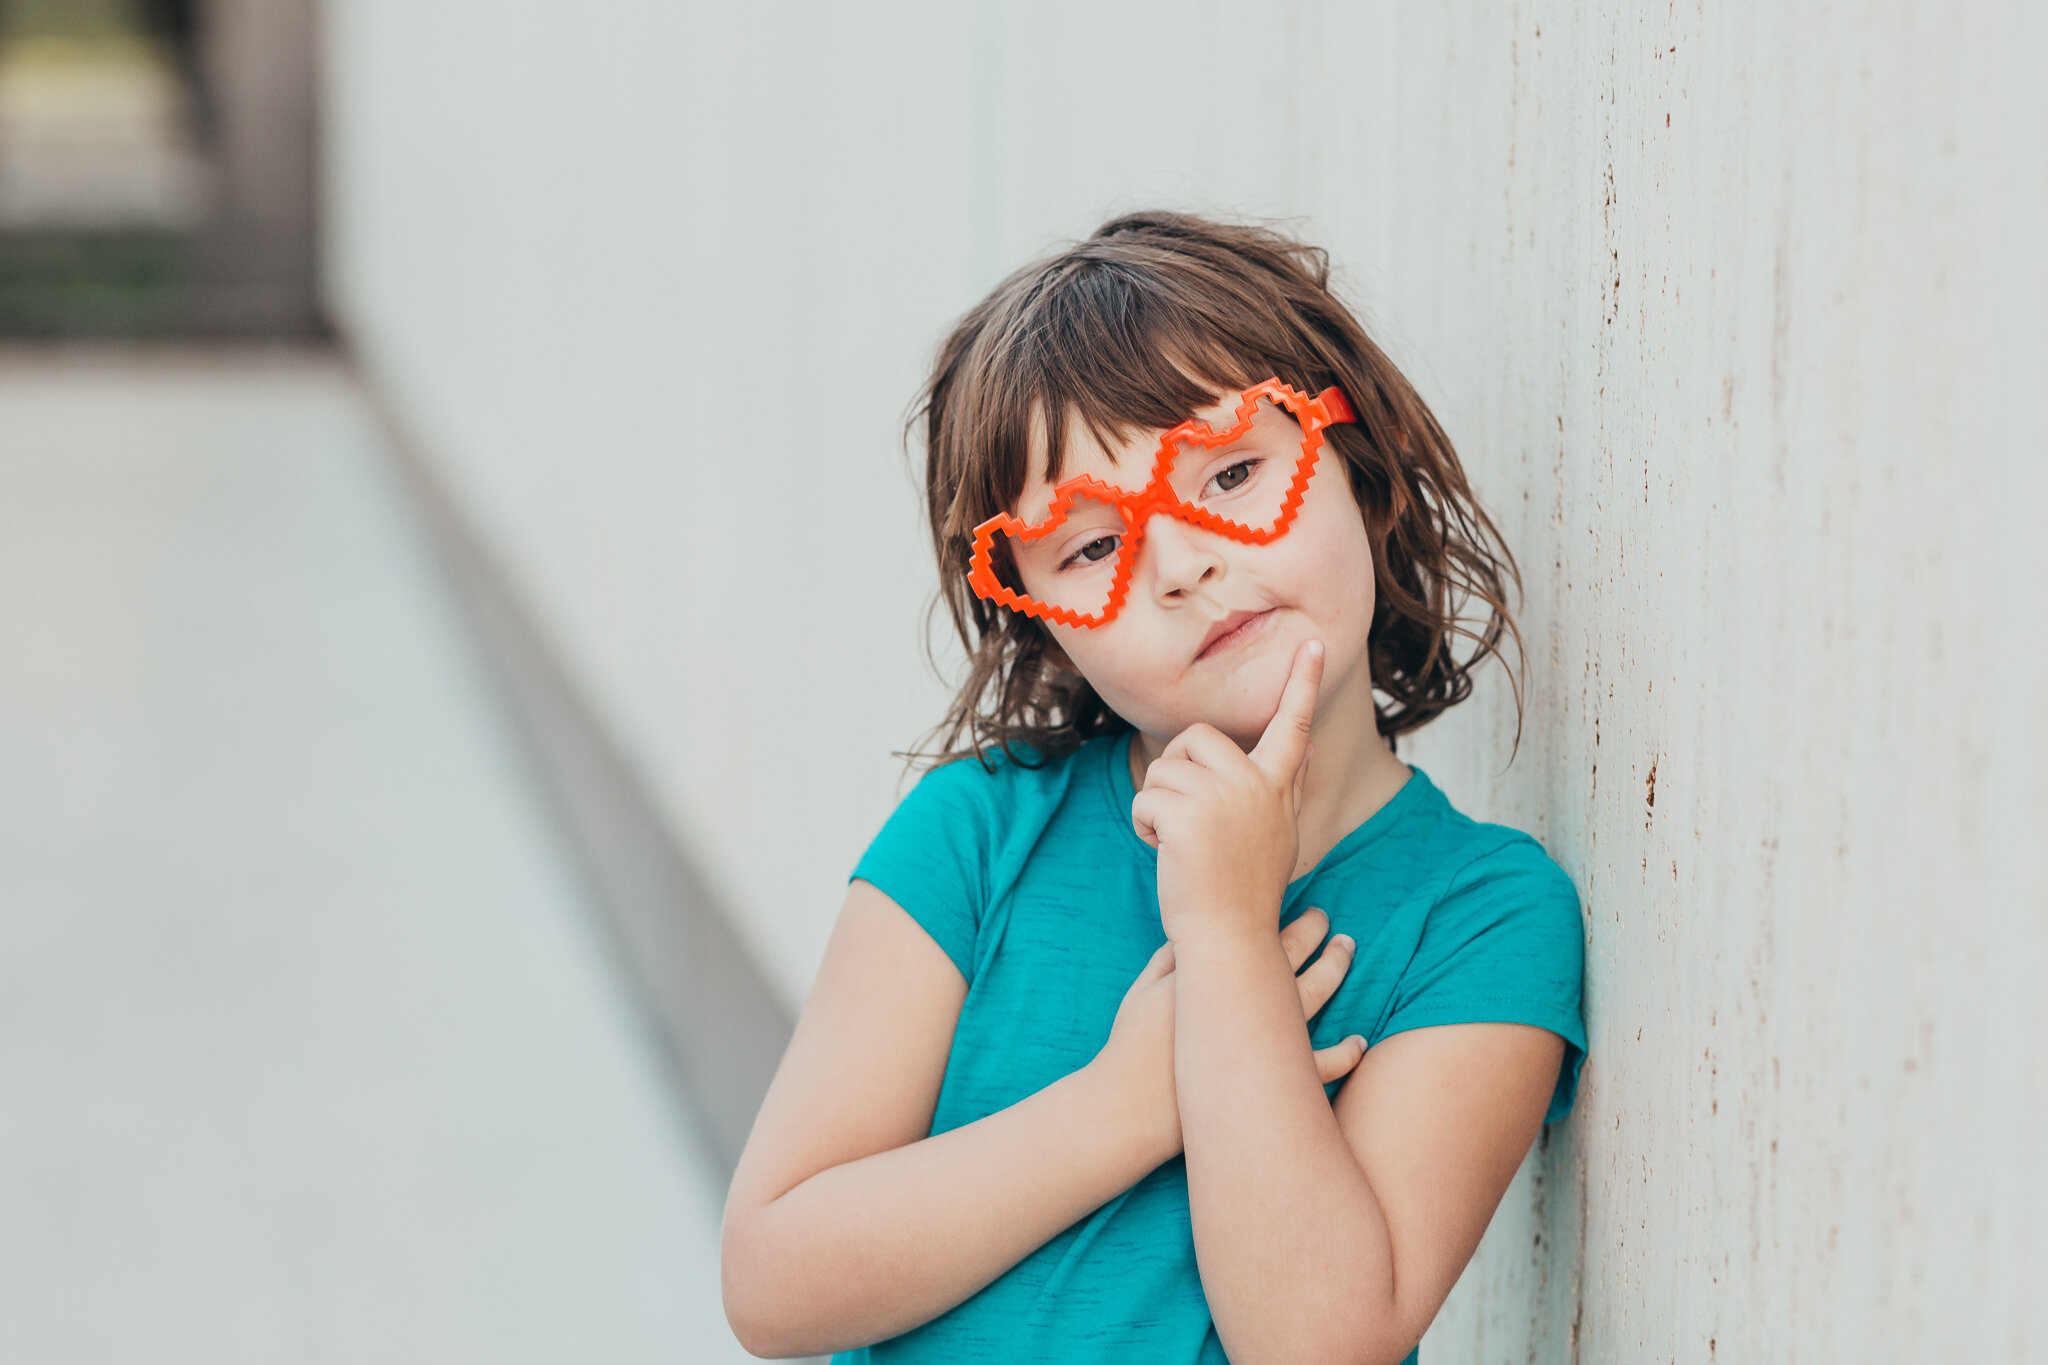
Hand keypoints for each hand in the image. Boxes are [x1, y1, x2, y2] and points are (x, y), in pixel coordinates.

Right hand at [1093, 906, 1364, 1160]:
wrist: (1132, 1106)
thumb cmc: (1133, 1046)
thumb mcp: (1143, 989)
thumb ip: (1168, 958)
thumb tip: (1188, 935)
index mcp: (1218, 973)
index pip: (1263, 933)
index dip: (1286, 918)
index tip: (1301, 907)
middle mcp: (1248, 999)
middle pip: (1295, 955)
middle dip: (1316, 933)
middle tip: (1328, 922)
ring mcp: (1265, 1039)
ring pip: (1316, 995)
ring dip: (1335, 970)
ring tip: (1346, 951)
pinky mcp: (1272, 1080)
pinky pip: (1321, 1066)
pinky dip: (1345, 1054)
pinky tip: (1359, 1044)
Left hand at [1131, 639, 1323, 947]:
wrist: (1227, 938)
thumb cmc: (1246, 888)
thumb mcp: (1279, 833)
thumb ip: (1289, 783)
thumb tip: (1304, 744)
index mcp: (1277, 786)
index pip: (1292, 725)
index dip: (1303, 683)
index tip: (1314, 644)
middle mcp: (1254, 784)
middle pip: (1196, 738)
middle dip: (1177, 772)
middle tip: (1186, 818)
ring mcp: (1222, 797)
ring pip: (1163, 771)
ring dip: (1157, 807)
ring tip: (1179, 845)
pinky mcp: (1187, 814)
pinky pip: (1145, 798)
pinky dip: (1143, 827)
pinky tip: (1165, 854)